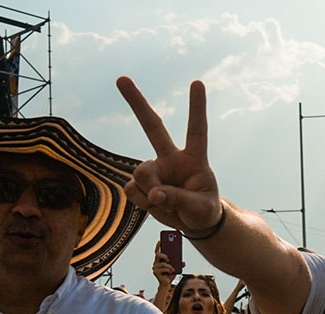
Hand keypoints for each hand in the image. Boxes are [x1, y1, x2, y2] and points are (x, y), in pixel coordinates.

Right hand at [117, 77, 222, 235]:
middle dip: (136, 103)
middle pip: (152, 127)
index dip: (197, 107)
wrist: (193, 223)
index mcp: (194, 159)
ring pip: (141, 173)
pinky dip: (142, 202)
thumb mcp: (200, 208)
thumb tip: (153, 194)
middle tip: (121, 78)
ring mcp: (154, 169)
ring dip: (150, 193)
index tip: (197, 82)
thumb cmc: (203, 210)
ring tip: (166, 204)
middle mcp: (171, 158)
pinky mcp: (141, 183)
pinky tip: (154, 205)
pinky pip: (132, 190)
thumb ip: (178, 199)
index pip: (196, 130)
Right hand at [152, 241, 180, 286]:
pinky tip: (171, 271)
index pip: (158, 251)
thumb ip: (179, 264)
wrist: (167, 283)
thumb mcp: (177, 268)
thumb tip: (183, 262)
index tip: (160, 240)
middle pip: (158, 255)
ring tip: (173, 269)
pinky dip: (168, 270)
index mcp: (160, 260)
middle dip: (164, 255)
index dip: (158, 246)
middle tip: (168, 258)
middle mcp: (156, 263)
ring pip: (162, 263)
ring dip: (169, 266)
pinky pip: (163, 269)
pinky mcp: (156, 272)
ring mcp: (155, 267)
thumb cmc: (170, 274)